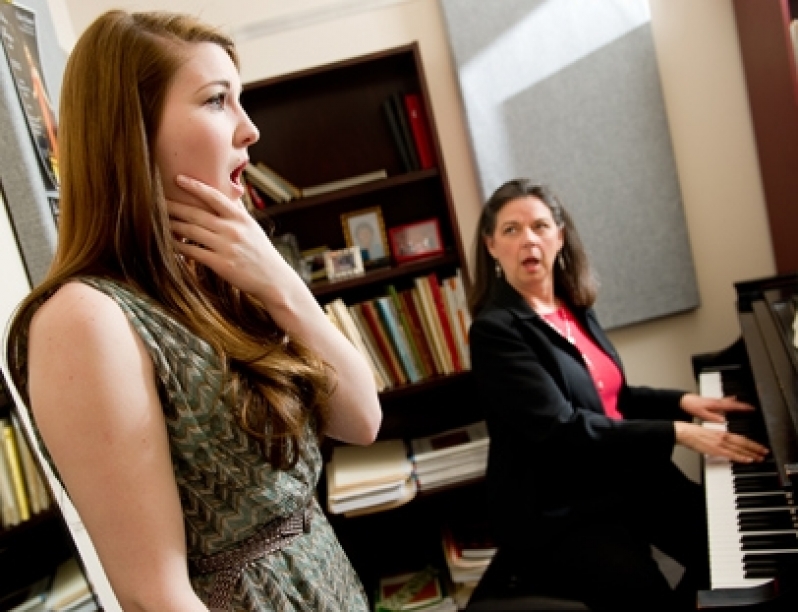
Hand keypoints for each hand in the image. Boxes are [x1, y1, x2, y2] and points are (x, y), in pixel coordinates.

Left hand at [167, 174, 293, 297]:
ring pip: (191, 232)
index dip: (195, 186)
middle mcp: (232, 230)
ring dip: (172, 225)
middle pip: (196, 214)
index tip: (178, 178)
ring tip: (158, 220)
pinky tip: (168, 243)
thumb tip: (229, 192)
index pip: (215, 197)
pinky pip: (193, 252)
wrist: (273, 279)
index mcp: (240, 218)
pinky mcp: (221, 264)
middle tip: (157, 199)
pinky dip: (178, 247)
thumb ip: (238, 211)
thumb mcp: (252, 228)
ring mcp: (226, 247)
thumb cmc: (260, 252)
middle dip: (174, 206)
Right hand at [674, 421, 768, 462]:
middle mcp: (723, 437)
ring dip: (751, 454)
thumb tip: (725, 443)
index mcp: (722, 432)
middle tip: (765, 453)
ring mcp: (720, 443)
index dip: (752, 443)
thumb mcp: (709, 433)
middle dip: (755, 448)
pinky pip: (731, 454)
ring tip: (760, 458)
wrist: (684, 432)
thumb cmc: (693, 432)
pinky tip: (747, 460)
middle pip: (743, 443)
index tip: (759, 447)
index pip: (741, 438)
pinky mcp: (715, 450)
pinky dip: (740, 457)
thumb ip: (719, 438)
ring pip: (739, 449)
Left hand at [679, 392, 754, 422]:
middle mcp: (717, 401)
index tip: (751, 408)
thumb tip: (723, 421)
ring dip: (737, 402)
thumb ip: (713, 418)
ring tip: (745, 404)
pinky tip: (733, 399)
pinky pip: (725, 400)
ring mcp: (715, 400)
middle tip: (752, 407)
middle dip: (742, 405)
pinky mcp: (713, 401)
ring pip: (729, 401)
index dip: (742, 407)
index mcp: (716, 405)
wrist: (684, 400)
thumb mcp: (701, 414)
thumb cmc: (692, 406)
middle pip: (733, 403)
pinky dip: (731, 400)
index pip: (733, 406)